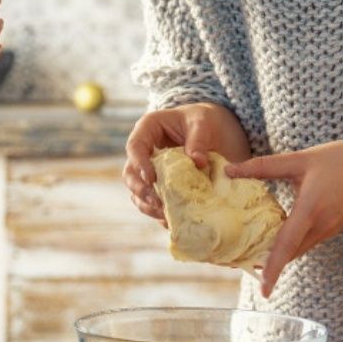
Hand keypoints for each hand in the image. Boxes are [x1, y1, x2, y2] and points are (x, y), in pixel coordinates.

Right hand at [122, 102, 249, 222]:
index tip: (151, 179)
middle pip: (130, 173)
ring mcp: (150, 171)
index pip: (135, 146)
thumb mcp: (202, 123)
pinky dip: (160, 213)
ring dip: (148, 205)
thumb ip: (198, 140)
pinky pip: (153, 202)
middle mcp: (144, 152)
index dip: (139, 163)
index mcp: (148, 129)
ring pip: (138, 192)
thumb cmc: (203, 120)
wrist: (212, 130)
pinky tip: (172, 220)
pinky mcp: (160, 186)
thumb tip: (198, 162)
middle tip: (157, 202)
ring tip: (165, 214)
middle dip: (141, 190)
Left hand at [227, 138, 342, 297]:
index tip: (263, 290)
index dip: (273, 269)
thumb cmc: (340, 160)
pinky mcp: (333, 228)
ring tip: (252, 252)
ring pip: (299, 249)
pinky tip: (277, 236)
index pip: (287, 245)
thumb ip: (264, 166)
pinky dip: (291, 244)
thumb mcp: (300, 159)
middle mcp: (321, 226)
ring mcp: (329, 230)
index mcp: (310, 210)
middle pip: (290, 253)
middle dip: (268, 264)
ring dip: (279, 254)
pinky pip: (307, 242)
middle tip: (240, 264)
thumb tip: (230, 171)